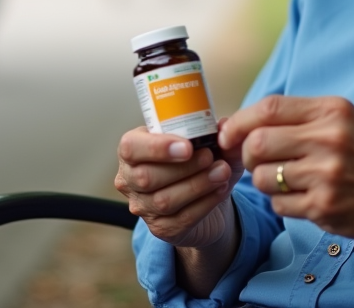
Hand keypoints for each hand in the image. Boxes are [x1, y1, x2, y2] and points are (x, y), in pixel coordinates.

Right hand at [114, 126, 243, 248]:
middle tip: (209, 157)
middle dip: (183, 167)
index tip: (187, 146)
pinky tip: (221, 189)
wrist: (207, 196)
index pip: (130, 148)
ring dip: (197, 184)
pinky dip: (205, 202)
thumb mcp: (207, 141)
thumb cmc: (199, 161)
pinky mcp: (161, 229)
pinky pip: (182, 218)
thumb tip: (224, 126)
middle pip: (146, 177)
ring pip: (164, 200)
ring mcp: (143, 207)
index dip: (156, 147)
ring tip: (222, 171)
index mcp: (132, 151)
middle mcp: (130, 180)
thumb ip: (216, 133)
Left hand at [218, 96, 353, 240]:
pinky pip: (279, 204)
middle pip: (258, 143)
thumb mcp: (343, 119)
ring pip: (263, 178)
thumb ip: (298, 118)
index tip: (228, 133)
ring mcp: (327, 175)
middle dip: (247, 154)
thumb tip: (241, 124)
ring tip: (285, 180)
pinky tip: (303, 197)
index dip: (240, 121)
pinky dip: (282, 202)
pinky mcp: (325, 207)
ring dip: (264, 181)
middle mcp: (328, 140)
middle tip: (255, 161)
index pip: (269, 108)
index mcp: (331, 111)